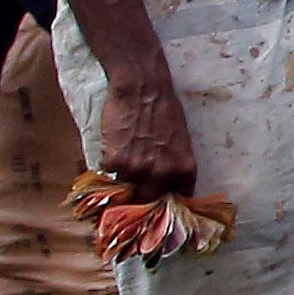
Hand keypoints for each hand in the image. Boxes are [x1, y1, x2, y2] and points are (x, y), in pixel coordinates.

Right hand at [89, 71, 197, 201]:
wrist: (143, 89)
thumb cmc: (165, 110)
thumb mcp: (181, 141)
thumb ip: (175, 165)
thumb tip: (167, 185)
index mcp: (185, 169)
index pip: (178, 200)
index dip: (166, 204)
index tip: (157, 206)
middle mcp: (163, 174)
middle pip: (147, 202)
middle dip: (139, 199)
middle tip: (131, 195)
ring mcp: (138, 169)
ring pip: (124, 188)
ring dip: (122, 178)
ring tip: (124, 159)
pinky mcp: (115, 161)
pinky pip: (108, 172)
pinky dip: (108, 163)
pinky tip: (114, 145)